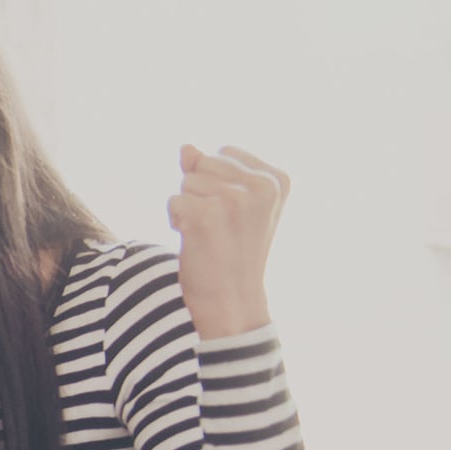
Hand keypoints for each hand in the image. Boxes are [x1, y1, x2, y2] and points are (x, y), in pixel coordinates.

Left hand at [168, 144, 287, 337]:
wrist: (233, 301)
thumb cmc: (232, 253)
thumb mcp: (233, 206)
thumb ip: (211, 172)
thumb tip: (186, 147)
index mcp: (277, 179)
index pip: (223, 152)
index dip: (215, 183)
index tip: (232, 214)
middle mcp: (262, 186)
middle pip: (202, 164)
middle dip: (199, 193)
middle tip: (218, 227)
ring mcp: (236, 199)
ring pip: (185, 183)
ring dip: (188, 209)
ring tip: (209, 236)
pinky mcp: (207, 214)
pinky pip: (173, 202)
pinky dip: (176, 222)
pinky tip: (196, 242)